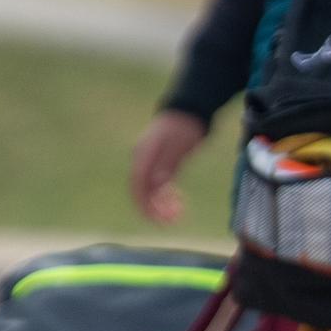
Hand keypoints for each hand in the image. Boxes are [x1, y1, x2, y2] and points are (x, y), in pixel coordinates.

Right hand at [128, 110, 206, 226]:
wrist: (192, 108)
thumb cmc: (186, 125)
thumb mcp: (178, 145)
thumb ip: (166, 164)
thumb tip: (155, 184)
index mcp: (144, 154)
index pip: (138, 184)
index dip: (144, 203)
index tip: (155, 219)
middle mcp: (145, 159)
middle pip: (143, 189)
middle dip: (154, 207)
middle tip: (171, 221)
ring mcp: (154, 160)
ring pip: (153, 188)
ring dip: (162, 203)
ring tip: (178, 214)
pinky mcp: (165, 161)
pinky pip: (162, 183)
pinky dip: (168, 194)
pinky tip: (179, 202)